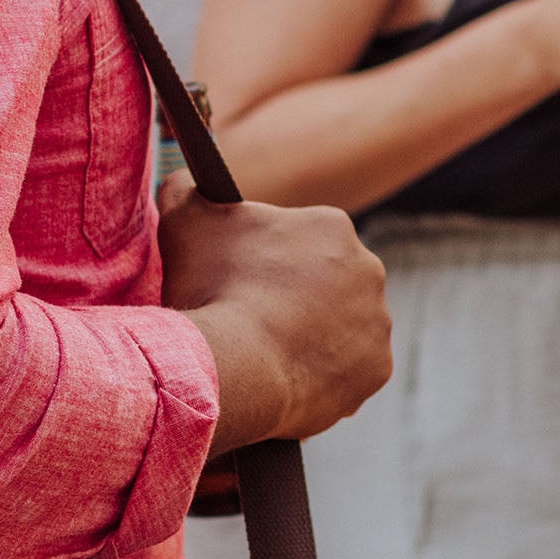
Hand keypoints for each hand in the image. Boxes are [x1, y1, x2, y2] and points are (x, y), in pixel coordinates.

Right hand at [171, 196, 392, 447]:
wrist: (236, 367)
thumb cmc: (212, 289)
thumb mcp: (185, 221)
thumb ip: (184, 190)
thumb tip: (181, 181)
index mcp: (332, 227)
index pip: (300, 239)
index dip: (265, 260)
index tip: (240, 280)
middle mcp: (369, 269)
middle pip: (326, 283)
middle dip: (296, 297)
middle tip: (253, 317)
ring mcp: (378, 322)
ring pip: (342, 327)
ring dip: (313, 335)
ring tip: (267, 352)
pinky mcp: (377, 369)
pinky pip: (349, 371)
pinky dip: (324, 375)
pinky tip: (288, 377)